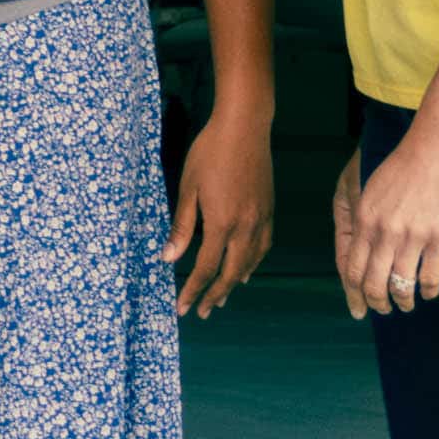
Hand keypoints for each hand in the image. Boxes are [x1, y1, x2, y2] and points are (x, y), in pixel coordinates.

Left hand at [165, 100, 272, 318]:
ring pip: (250, 262)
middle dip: (214, 295)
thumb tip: (169, 258)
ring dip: (234, 283)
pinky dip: (253, 263)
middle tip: (202, 312)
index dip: (192, 291)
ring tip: (221, 297)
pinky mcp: (269, 209)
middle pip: (230, 273)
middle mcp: (245, 226)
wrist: (245, 126)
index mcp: (222, 223)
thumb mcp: (187, 187)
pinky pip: (264, 246)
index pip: (206, 269)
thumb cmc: (210, 152)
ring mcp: (261, 218)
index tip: (182, 308)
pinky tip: (245, 268)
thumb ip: (182, 226)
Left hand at [334, 122, 438, 318]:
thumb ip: (365, 220)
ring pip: (401, 285)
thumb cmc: (406, 165)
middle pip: (374, 283)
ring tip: (407, 304)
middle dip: (377, 303)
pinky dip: (428, 291)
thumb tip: (362, 249)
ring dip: (403, 301)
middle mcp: (386, 232)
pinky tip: (429, 292)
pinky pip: (430, 277)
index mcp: (365, 219)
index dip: (354, 294)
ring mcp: (413, 236)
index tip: (359, 309)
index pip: (352, 269)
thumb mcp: (372, 190)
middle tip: (384, 309)